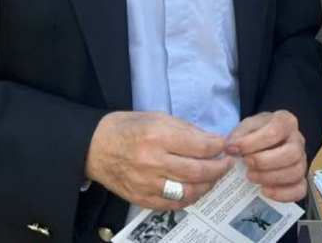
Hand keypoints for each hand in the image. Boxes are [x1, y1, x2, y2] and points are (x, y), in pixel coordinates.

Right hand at [85, 112, 232, 209]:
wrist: (95, 147)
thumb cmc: (127, 127)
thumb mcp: (157, 117)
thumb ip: (185, 130)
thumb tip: (212, 140)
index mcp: (157, 136)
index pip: (199, 146)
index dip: (217, 146)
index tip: (224, 145)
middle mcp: (152, 161)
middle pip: (197, 171)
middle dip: (218, 168)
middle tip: (226, 163)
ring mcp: (146, 183)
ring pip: (188, 191)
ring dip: (207, 185)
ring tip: (213, 177)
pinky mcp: (141, 198)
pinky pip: (173, 204)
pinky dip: (189, 198)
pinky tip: (196, 189)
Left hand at [226, 111, 306, 201]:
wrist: (265, 142)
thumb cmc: (257, 133)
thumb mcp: (247, 126)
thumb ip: (239, 135)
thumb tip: (231, 148)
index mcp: (286, 122)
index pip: (274, 132)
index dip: (252, 142)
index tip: (234, 149)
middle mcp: (298, 141)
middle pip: (292, 153)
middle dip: (266, 161)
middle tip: (246, 163)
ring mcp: (302, 161)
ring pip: (296, 172)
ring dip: (271, 177)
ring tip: (250, 177)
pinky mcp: (301, 180)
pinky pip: (299, 190)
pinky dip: (282, 194)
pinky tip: (264, 191)